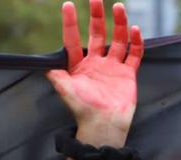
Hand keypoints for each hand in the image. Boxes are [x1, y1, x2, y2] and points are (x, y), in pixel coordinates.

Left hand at [48, 0, 142, 144]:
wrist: (103, 126)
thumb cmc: (83, 110)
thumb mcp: (64, 90)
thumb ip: (56, 75)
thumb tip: (44, 64)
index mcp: (79, 66)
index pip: (73, 40)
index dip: (70, 23)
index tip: (68, 5)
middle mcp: (96, 63)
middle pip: (97, 34)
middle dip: (97, 16)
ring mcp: (113, 68)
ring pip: (118, 40)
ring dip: (119, 24)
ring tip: (119, 7)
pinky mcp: (128, 74)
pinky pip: (134, 54)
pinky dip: (136, 42)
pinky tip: (135, 30)